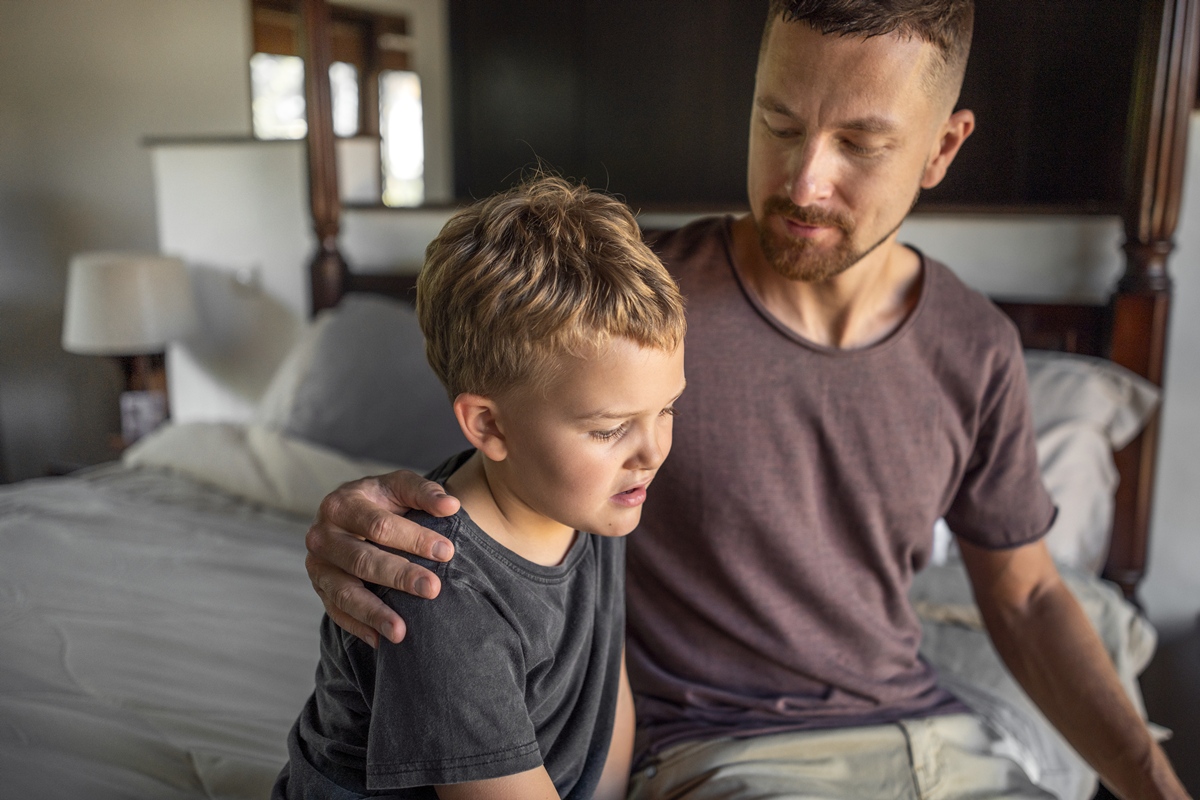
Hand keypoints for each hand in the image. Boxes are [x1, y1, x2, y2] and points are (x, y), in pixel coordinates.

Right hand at [306, 470, 460, 646]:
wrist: (350, 515)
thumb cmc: (381, 501)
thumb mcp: (399, 487)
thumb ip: (425, 492)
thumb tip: (451, 505)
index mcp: (342, 504)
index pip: (379, 525)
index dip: (414, 538)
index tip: (447, 552)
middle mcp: (322, 536)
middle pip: (362, 560)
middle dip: (399, 576)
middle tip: (432, 589)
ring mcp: (318, 566)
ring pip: (345, 593)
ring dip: (374, 613)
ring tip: (401, 632)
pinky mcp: (320, 589)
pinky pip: (337, 612)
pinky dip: (359, 628)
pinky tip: (381, 641)